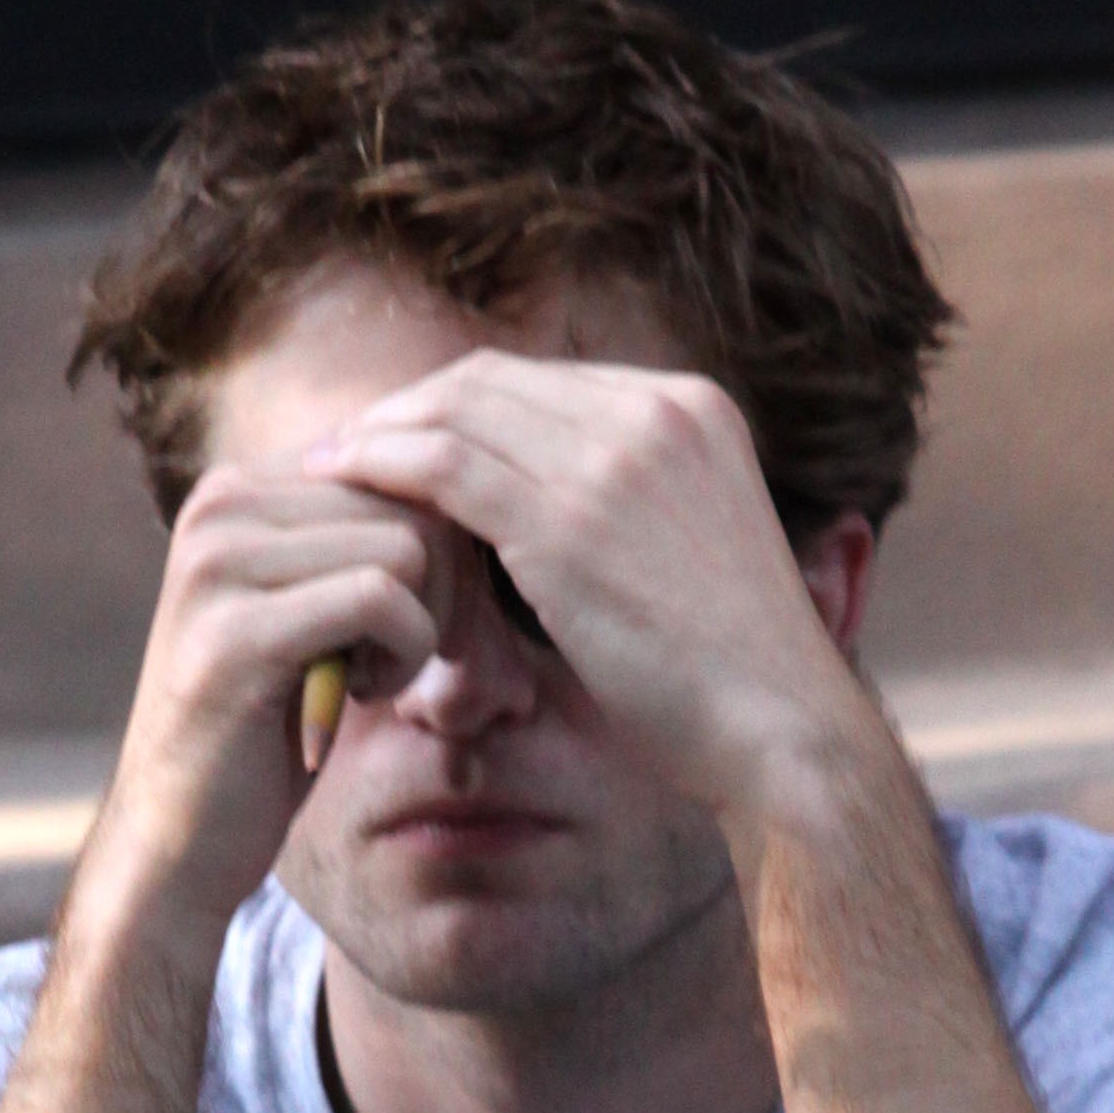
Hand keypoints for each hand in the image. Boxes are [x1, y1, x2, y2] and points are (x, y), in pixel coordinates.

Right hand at [77, 462, 445, 949]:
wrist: (178, 842)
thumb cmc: (262, 739)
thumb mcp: (316, 621)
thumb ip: (362, 549)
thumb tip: (477, 502)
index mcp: (238, 489)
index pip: (396, 466)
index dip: (446, 553)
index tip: (438, 633)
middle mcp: (222, 504)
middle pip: (411, 501)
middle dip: (450, 594)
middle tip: (424, 668)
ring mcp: (221, 561)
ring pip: (407, 546)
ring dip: (424, 628)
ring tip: (378, 681)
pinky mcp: (238, 629)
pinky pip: (381, 599)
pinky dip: (405, 654)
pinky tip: (366, 694)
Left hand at [304, 352, 879, 830]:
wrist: (784, 733)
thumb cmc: (733, 683)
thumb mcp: (687, 559)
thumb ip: (625, 515)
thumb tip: (542, 528)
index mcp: (690, 410)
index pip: (541, 381)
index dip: (459, 406)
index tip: (402, 442)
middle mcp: (655, 412)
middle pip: (491, 379)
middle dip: (408, 410)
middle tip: (345, 448)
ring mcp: (615, 458)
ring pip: (459, 410)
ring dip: (383, 435)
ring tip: (329, 468)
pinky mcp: (571, 519)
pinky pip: (449, 466)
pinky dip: (388, 468)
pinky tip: (347, 489)